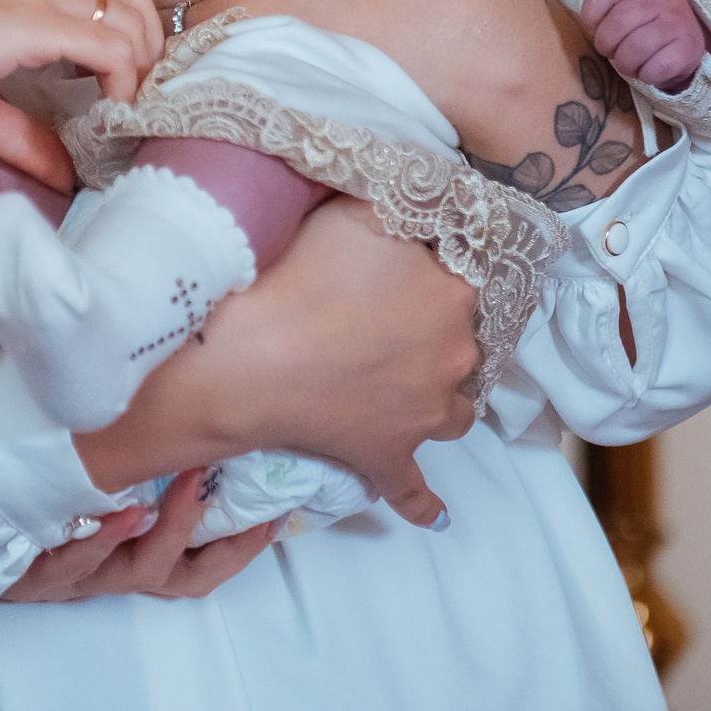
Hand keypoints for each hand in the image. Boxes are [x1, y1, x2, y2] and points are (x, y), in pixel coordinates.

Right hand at [0, 0, 160, 191]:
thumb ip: (17, 128)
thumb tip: (61, 172)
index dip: (126, 27)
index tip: (122, 80)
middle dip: (150, 40)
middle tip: (138, 94)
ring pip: (127, 12)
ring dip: (141, 63)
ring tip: (124, 108)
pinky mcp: (24, 17)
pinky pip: (108, 44)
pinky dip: (123, 80)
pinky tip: (107, 112)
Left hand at [0, 471, 278, 602]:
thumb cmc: (40, 498)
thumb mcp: (95, 478)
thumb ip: (143, 454)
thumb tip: (191, 401)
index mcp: (133, 553)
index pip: (204, 563)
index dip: (243, 546)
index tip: (277, 514)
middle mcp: (113, 570)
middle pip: (181, 577)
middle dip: (219, 545)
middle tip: (242, 502)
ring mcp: (78, 573)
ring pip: (135, 572)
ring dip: (167, 531)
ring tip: (183, 489)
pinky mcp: (36, 573)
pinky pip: (71, 565)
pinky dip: (98, 540)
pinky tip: (117, 512)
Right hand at [74, 198, 474, 525]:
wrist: (245, 358)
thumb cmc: (294, 277)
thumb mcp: (353, 214)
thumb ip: (397, 206)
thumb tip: (422, 197)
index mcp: (453, 291)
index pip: (465, 273)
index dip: (434, 270)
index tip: (406, 269)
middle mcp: (455, 353)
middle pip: (461, 336)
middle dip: (431, 327)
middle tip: (384, 316)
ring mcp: (427, 413)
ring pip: (454, 405)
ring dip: (437, 394)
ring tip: (401, 383)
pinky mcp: (390, 458)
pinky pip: (415, 490)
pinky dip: (424, 502)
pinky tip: (434, 513)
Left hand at [144, 0, 545, 125]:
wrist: (440, 28)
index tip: (167, 12)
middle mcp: (233, 10)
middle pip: (160, 30)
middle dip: (159, 39)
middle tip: (176, 50)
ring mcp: (248, 61)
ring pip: (180, 71)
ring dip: (179, 74)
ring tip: (201, 79)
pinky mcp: (265, 104)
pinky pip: (207, 106)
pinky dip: (202, 104)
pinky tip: (218, 105)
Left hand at [579, 0, 709, 94]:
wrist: (686, 34)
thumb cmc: (646, 17)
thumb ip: (604, 4)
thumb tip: (590, 29)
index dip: (591, 17)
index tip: (596, 28)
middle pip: (616, 25)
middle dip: (606, 46)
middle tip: (613, 50)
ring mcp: (677, 21)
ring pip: (632, 51)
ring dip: (624, 64)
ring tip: (629, 62)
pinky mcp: (688, 48)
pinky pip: (653, 70)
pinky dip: (645, 75)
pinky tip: (649, 68)